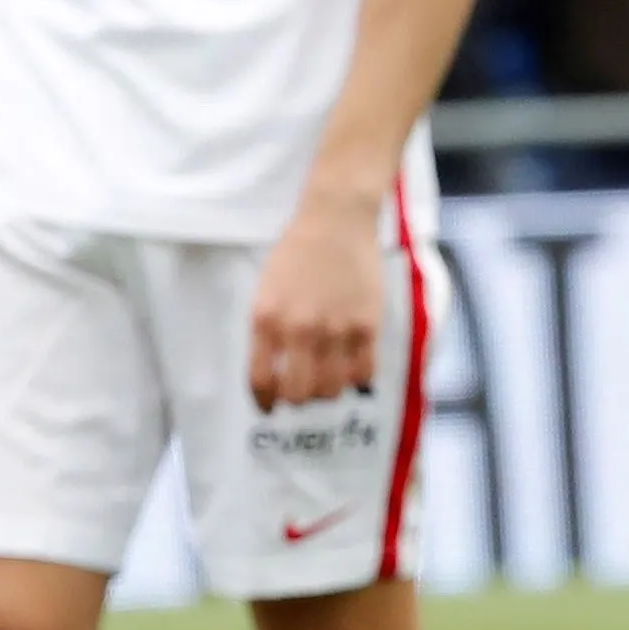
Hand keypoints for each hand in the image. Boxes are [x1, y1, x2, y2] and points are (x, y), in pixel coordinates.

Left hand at [245, 187, 386, 409]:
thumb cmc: (296, 254)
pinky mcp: (367, 326)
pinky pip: (364, 374)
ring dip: (327, 390)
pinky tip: (351, 366)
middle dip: (296, 399)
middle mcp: (299, 329)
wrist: (335, 221)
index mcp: (266, 319)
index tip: (268, 408)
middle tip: (301, 391)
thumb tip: (274, 374)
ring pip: (331, 390)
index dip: (264, 401)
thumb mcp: (265, 291)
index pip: (261, 380)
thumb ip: (267, 332)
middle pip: (298, 394)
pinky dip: (357, 378)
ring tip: (326, 377)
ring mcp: (335, 329)